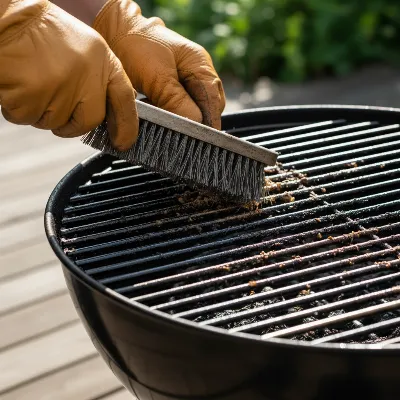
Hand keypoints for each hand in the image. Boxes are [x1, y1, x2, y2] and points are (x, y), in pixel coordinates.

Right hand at [0, 0, 137, 150]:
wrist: (5, 17)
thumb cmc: (40, 31)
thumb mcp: (84, 47)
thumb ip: (98, 78)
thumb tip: (108, 110)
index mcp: (102, 59)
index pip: (124, 99)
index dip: (127, 125)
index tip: (123, 142)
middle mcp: (86, 74)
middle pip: (89, 120)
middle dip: (73, 126)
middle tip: (57, 113)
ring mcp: (61, 87)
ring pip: (55, 122)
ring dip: (41, 113)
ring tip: (32, 83)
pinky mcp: (33, 97)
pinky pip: (27, 118)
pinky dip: (18, 109)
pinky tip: (18, 86)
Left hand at [93, 0, 225, 128]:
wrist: (112, 33)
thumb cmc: (135, 46)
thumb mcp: (156, 75)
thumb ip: (176, 99)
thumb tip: (195, 122)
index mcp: (200, 65)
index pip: (214, 99)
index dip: (210, 122)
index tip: (201, 140)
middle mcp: (196, 74)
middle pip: (206, 108)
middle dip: (195, 123)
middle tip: (181, 137)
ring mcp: (184, 82)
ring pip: (191, 111)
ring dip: (180, 121)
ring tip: (168, 128)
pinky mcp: (170, 90)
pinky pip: (177, 109)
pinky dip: (170, 117)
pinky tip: (160, 119)